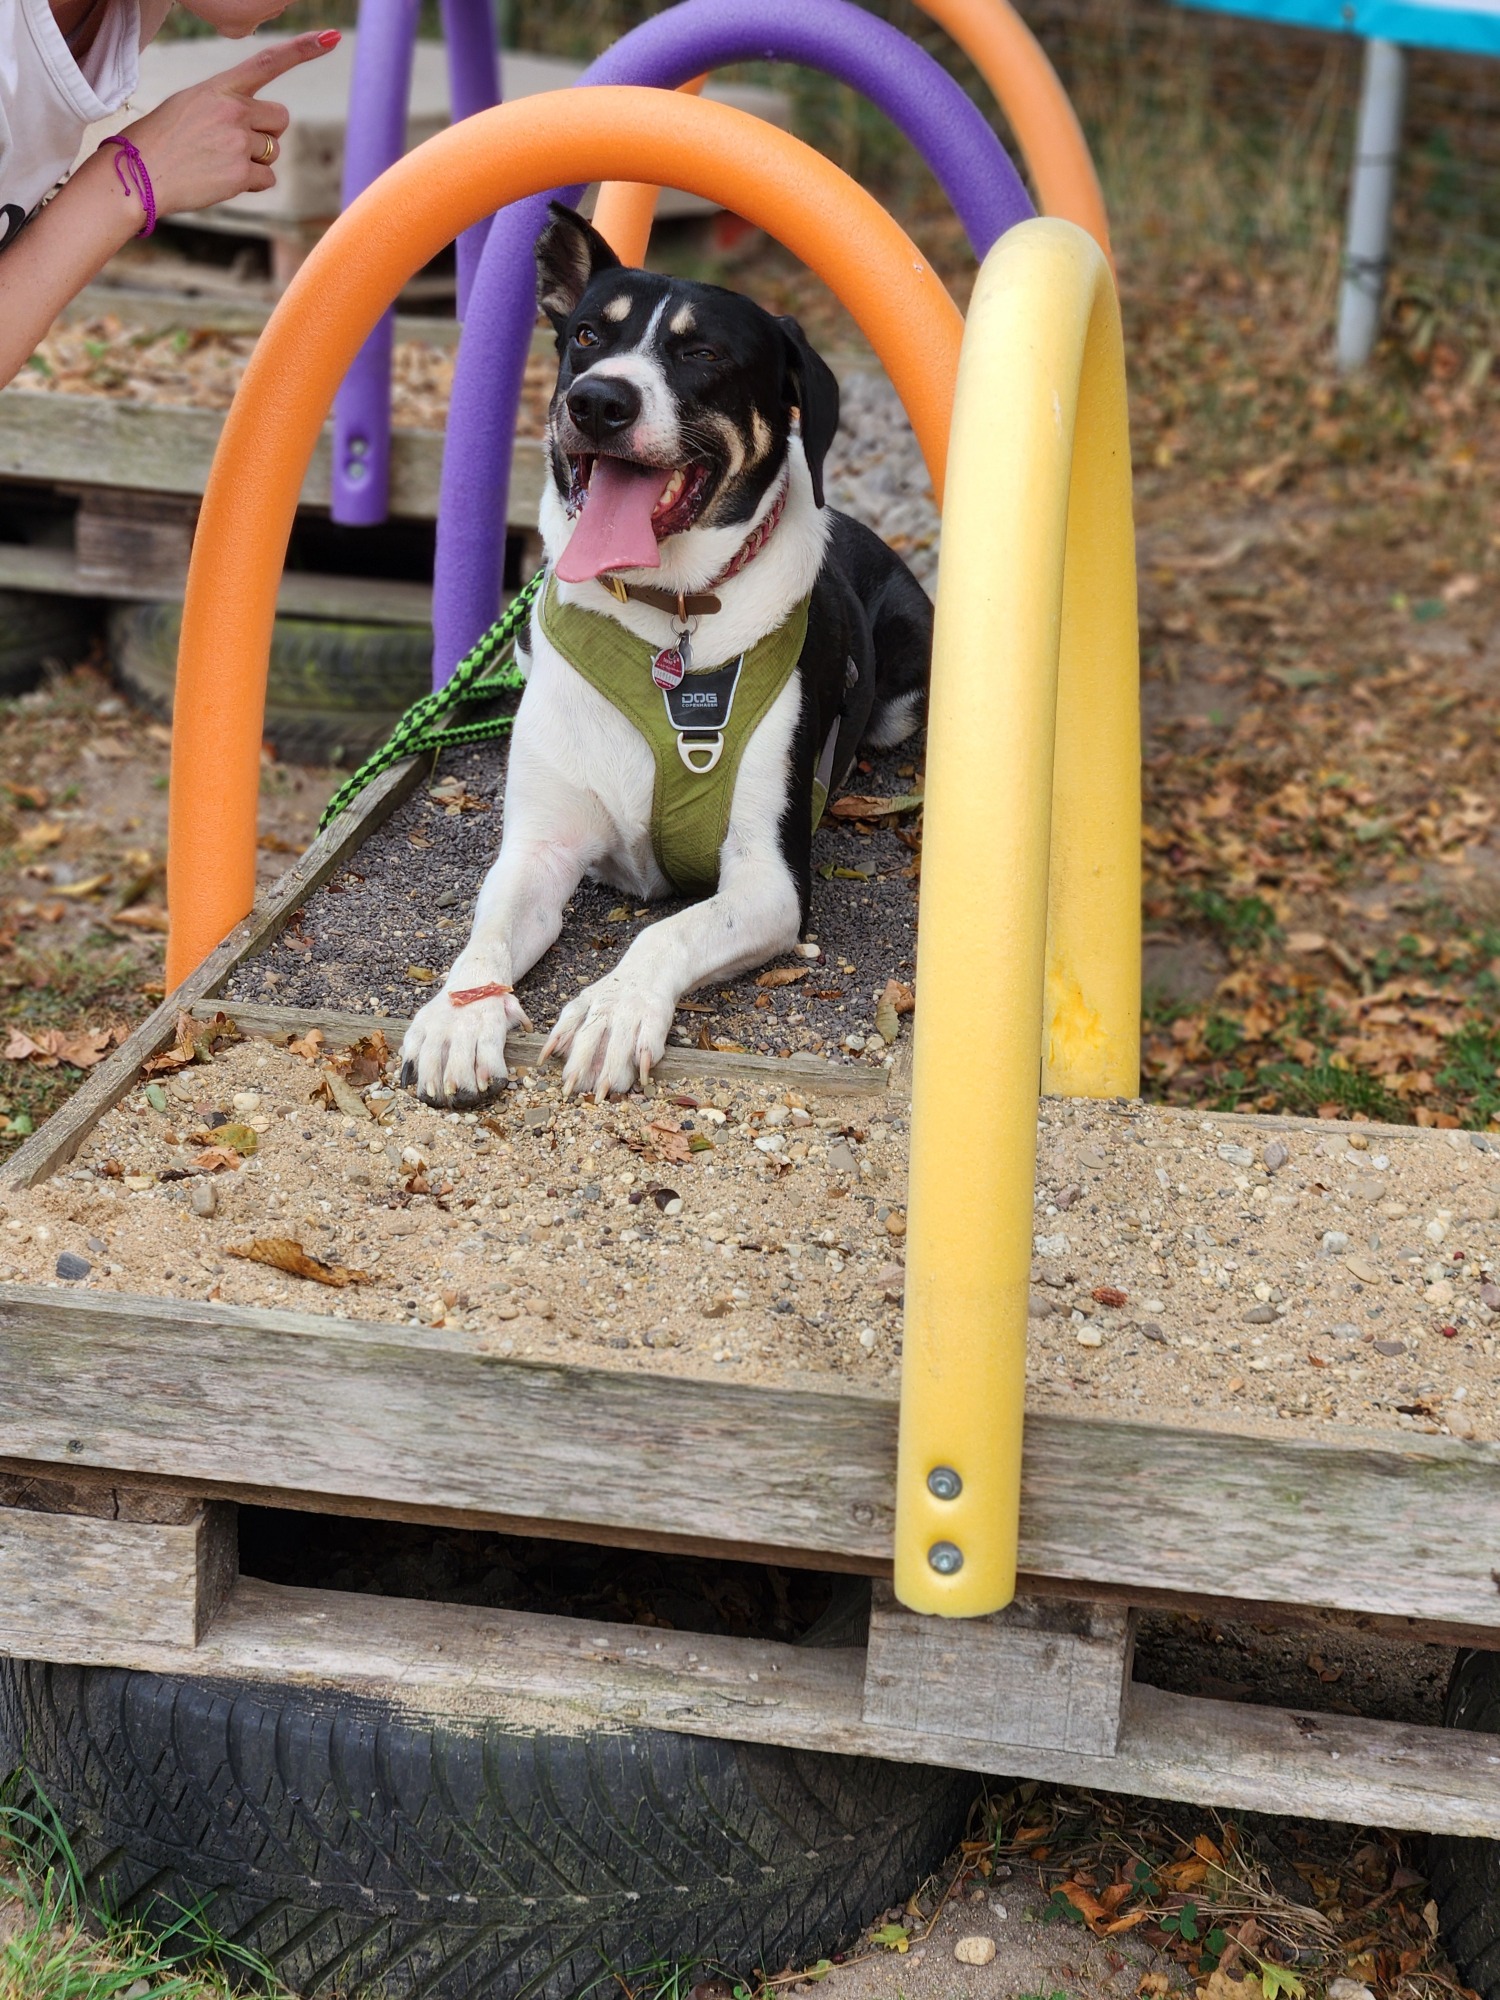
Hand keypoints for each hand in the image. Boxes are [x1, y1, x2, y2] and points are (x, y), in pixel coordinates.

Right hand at [117, 31, 338, 217]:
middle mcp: (233, 110)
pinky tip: (221, 179)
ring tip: (218, 161)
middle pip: (281, 118)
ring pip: (273, 151)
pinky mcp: (241, 173)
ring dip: (255, 160)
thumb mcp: (189, 104)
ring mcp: (238, 141)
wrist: (137, 173)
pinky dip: (251, 184)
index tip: (331, 37)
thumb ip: (226, 104)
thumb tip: (259, 123)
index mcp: (218, 87)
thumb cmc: (161, 140)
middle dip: (267, 132)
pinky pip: (267, 179)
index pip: (267, 62)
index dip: (302, 50)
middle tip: (234, 143)